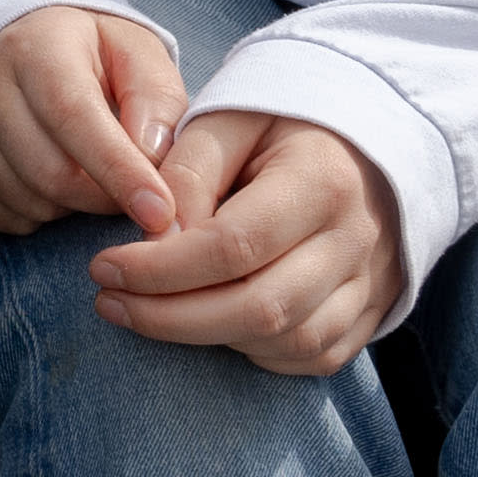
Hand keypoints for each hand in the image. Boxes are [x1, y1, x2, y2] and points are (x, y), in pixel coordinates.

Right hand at [0, 1, 189, 238]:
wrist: (6, 43)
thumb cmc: (82, 51)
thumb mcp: (132, 49)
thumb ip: (156, 97)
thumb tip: (154, 155)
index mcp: (37, 49)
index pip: (76, 119)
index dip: (120, 172)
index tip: (159, 211)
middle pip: (53, 174)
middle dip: (105, 197)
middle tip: (134, 190)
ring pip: (30, 202)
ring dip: (73, 206)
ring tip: (87, 170)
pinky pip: (3, 217)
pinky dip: (40, 214)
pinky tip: (51, 181)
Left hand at [91, 110, 403, 379]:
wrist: (361, 144)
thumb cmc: (280, 126)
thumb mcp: (227, 119)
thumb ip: (188, 174)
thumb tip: (156, 240)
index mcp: (322, 179)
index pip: (234, 246)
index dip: (160, 269)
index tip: (103, 268)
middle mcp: (356, 238)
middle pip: (261, 307)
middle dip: (171, 318)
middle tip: (110, 303)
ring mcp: (371, 281)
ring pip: (287, 341)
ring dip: (208, 338)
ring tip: (152, 311)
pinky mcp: (374, 310)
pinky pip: (312, 356)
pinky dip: (255, 351)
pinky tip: (211, 324)